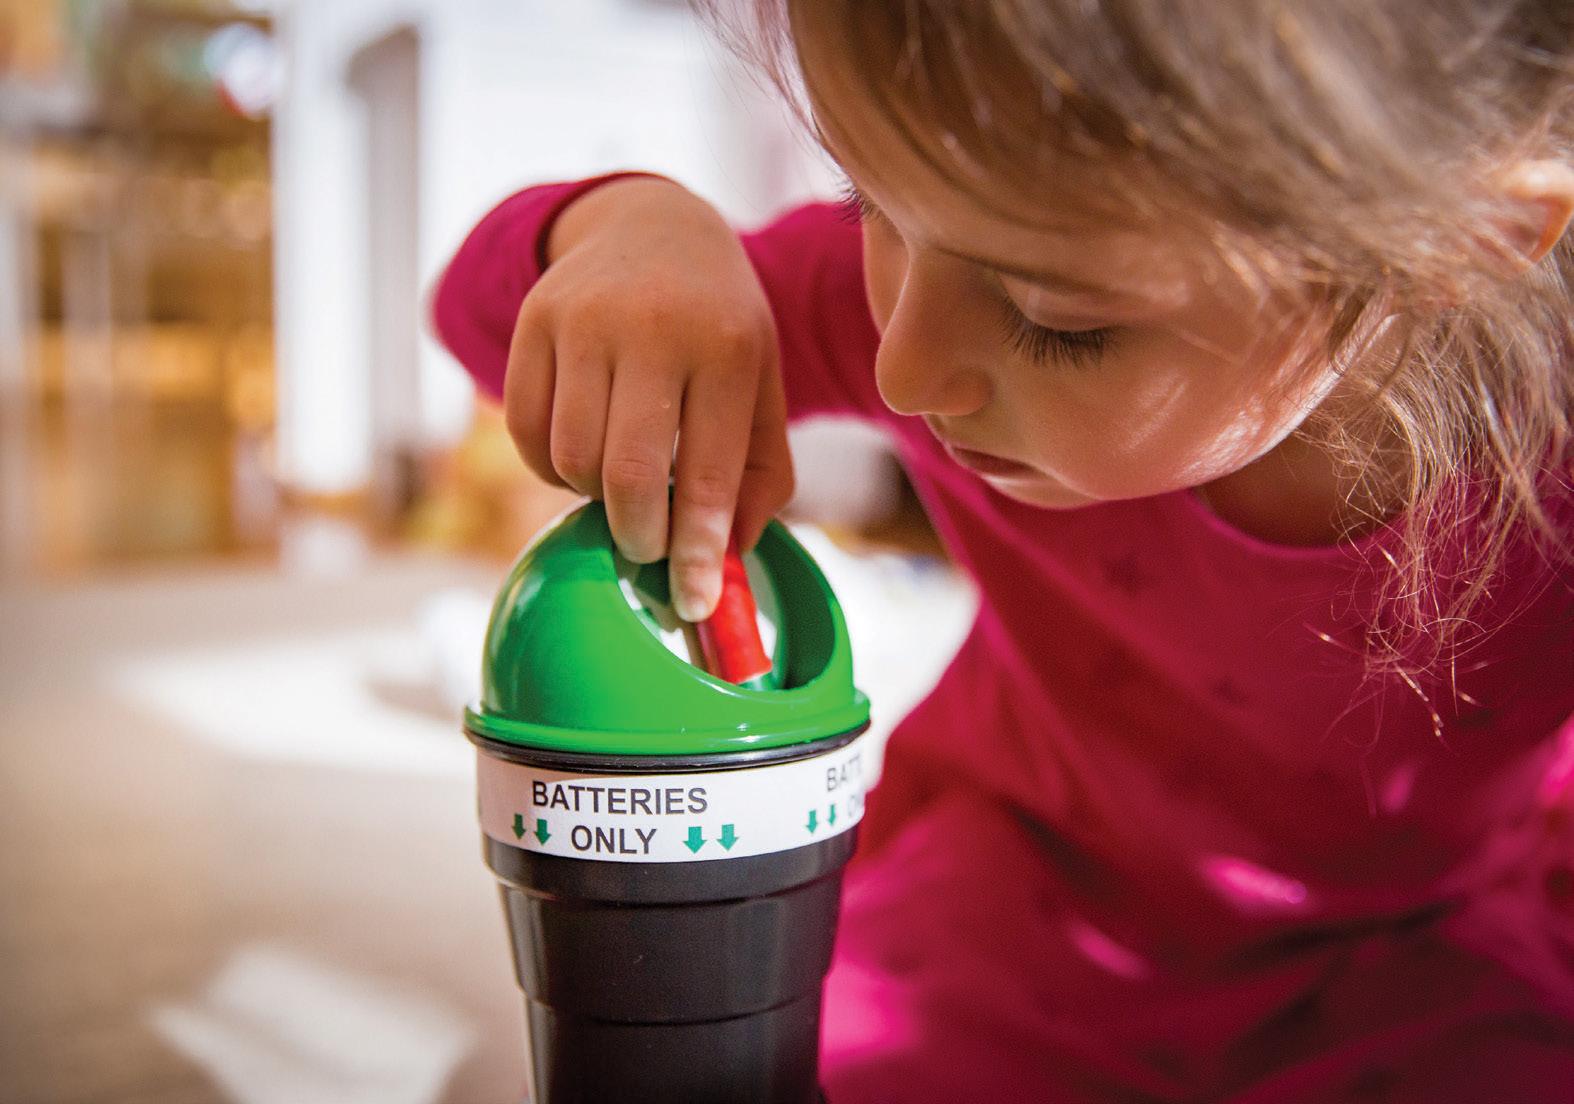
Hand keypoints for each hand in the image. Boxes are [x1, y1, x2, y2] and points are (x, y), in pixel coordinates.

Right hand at [503, 176, 793, 620]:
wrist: (653, 227)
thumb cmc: (718, 326)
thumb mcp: (760, 385)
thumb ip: (759, 472)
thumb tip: (727, 555)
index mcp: (726, 347)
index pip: (709, 474)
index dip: (696, 551)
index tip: (691, 603)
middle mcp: (653, 327)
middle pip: (627, 474)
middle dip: (638, 535)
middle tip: (650, 545)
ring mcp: (583, 319)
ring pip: (569, 457)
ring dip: (593, 497)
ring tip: (622, 480)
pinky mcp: (532, 320)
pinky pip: (524, 431)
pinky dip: (550, 467)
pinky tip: (583, 451)